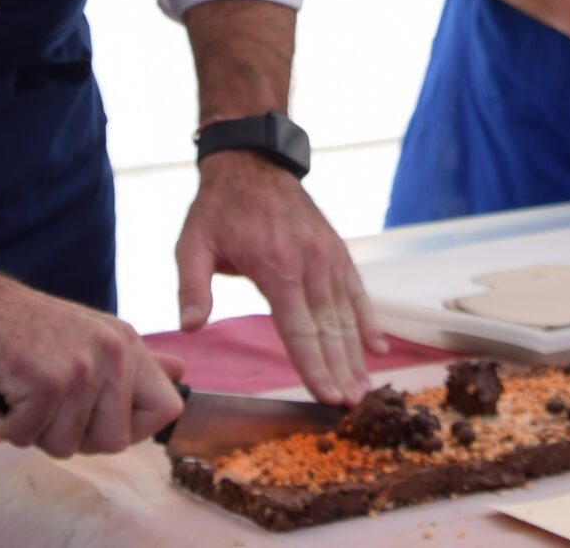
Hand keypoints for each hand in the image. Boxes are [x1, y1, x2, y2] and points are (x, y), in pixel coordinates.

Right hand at [0, 270, 184, 457]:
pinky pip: (28, 437)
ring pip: (67, 446)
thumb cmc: (23, 328)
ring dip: (34, 429)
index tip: (98, 417)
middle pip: (116, 442)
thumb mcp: (90, 336)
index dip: (133, 429)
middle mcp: (114, 353)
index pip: (168, 409)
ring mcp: (82, 367)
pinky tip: (3, 388)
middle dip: (75, 436)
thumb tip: (180, 373)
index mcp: (128, 344)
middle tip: (48, 402)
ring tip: (23, 389)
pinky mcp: (46, 382)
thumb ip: (134, 362)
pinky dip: (6, 424)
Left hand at [177, 153, 386, 404]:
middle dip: (340, 370)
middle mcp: (310, 263)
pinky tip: (378, 348)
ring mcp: (329, 255)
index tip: (326, 397)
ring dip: (356, 354)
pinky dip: (369, 320)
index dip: (314, 366)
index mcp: (276, 266)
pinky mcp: (337, 250)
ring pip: (347, 314)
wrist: (252, 162)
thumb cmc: (218, 209)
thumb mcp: (193, 243)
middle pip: (329, 328)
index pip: (299, 328)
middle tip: (350, 406)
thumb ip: (191, 287)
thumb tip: (190, 327)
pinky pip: (356, 291)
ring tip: (364, 389)